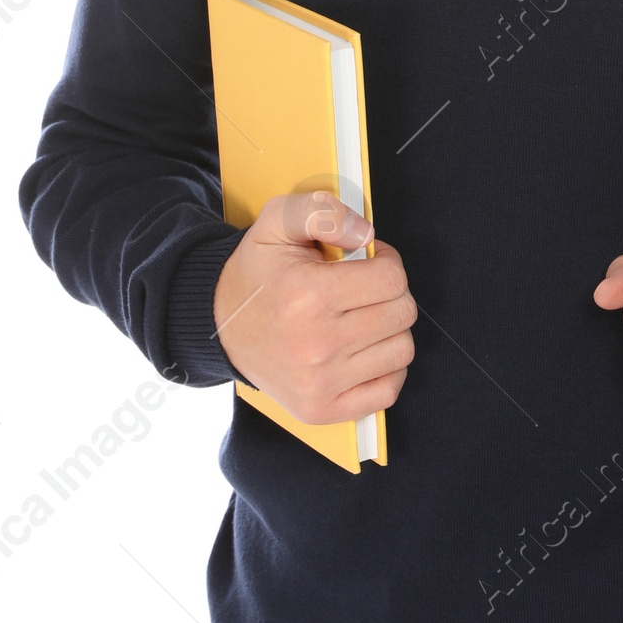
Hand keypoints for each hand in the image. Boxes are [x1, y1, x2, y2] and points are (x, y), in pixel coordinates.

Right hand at [212, 192, 416, 424]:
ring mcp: (319, 384)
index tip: (368, 262)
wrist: (220, 325)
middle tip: (364, 289)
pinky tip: (362, 351)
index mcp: (308, 295)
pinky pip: (388, 390)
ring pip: (401, 350)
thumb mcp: (277, 222)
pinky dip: (386, 368)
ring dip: (389, 330)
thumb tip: (365, 234)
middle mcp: (316, 345)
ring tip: (361, 318)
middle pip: (402, 314)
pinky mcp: (321, 410)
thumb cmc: (257, 273)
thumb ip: (322, 212)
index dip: (387, 263)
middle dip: (391, 294)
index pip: (391, 279)